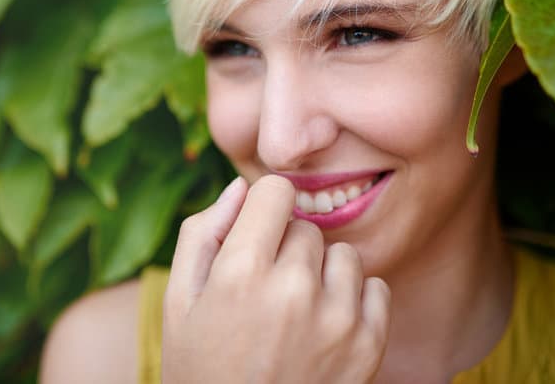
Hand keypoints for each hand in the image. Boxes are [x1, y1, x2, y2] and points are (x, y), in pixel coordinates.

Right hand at [162, 175, 390, 383]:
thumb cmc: (201, 368)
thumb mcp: (179, 302)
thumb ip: (202, 235)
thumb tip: (239, 189)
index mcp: (240, 272)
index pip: (275, 191)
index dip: (262, 210)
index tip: (256, 234)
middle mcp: (294, 289)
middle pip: (305, 227)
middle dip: (285, 248)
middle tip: (264, 292)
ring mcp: (337, 319)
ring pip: (342, 255)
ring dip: (322, 272)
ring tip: (295, 312)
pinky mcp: (369, 345)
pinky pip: (375, 287)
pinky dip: (353, 300)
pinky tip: (323, 328)